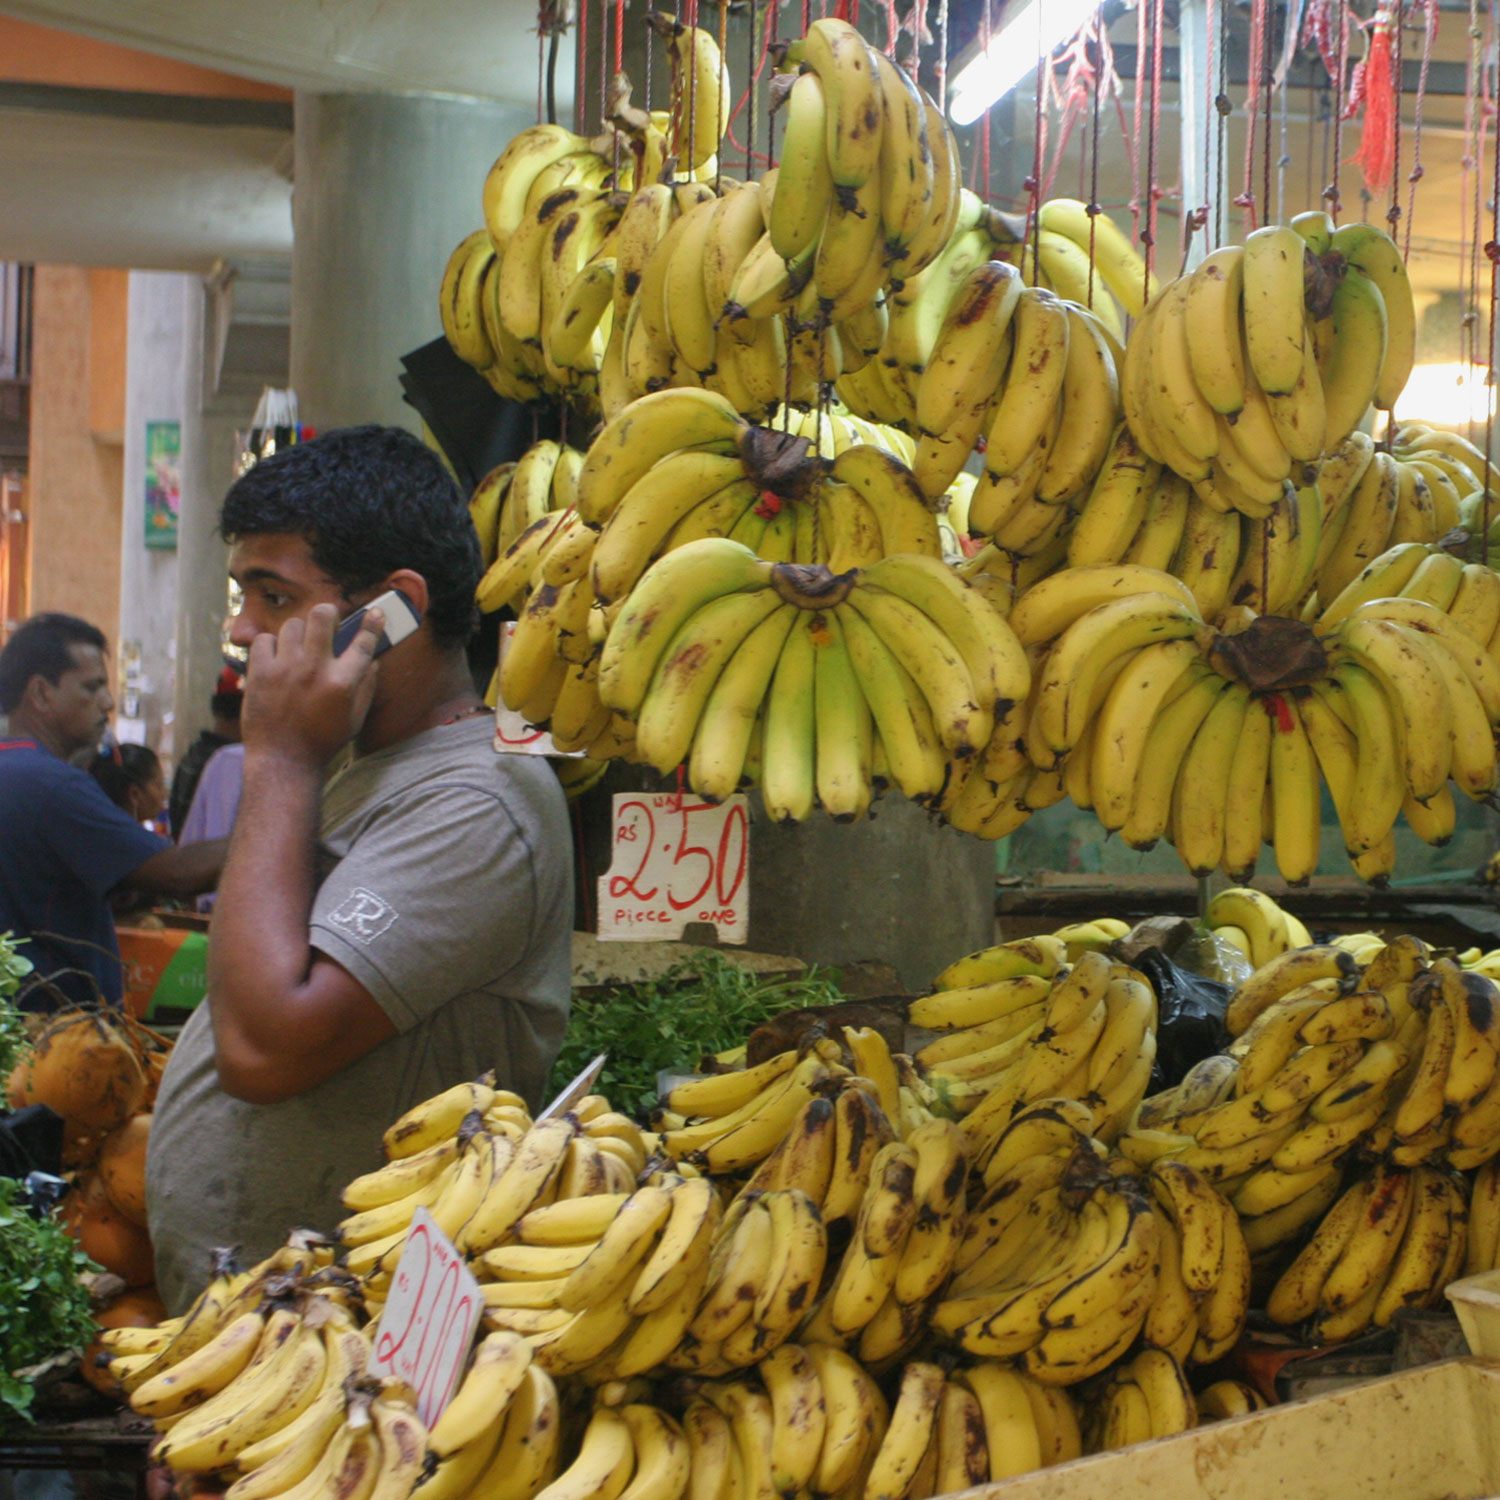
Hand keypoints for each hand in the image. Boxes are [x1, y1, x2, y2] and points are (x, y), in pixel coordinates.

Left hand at [241, 603, 382, 767]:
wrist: (283, 759)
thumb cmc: (322, 741)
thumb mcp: (354, 719)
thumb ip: (367, 688)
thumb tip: (373, 662)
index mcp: (342, 682)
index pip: (362, 643)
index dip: (372, 623)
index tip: (376, 612)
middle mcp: (314, 669)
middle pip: (322, 616)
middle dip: (328, 614)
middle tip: (327, 625)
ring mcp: (285, 668)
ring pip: (292, 625)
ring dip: (299, 633)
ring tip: (299, 647)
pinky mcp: (260, 673)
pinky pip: (264, 640)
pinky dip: (271, 646)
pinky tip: (276, 659)